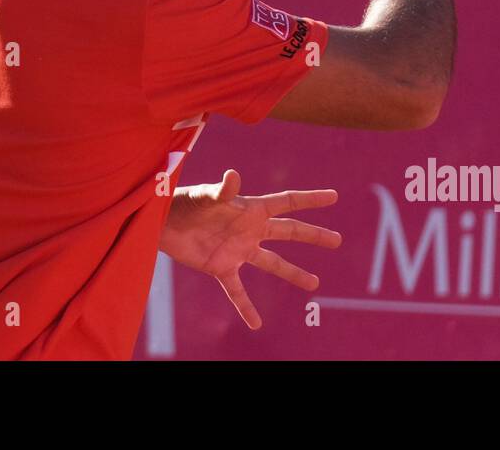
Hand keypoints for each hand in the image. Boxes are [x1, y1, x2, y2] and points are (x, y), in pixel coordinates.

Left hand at [158, 169, 341, 329]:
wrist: (162, 222)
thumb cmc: (183, 202)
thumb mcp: (203, 196)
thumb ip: (219, 190)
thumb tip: (232, 175)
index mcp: (250, 208)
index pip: (287, 202)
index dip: (310, 199)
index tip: (334, 196)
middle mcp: (250, 229)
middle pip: (288, 232)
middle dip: (313, 235)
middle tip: (337, 240)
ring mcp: (238, 250)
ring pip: (272, 263)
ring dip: (293, 273)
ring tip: (314, 285)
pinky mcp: (222, 267)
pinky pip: (238, 291)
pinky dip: (246, 307)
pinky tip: (256, 324)